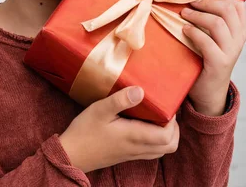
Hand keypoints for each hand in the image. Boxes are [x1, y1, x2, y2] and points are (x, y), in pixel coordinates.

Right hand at [59, 86, 178, 172]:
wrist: (71, 154)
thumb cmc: (84, 131)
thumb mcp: (100, 110)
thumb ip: (120, 100)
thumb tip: (141, 90)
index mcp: (134, 136)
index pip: (167, 136)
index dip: (173, 121)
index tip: (166, 105)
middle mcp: (137, 148)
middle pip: (170, 146)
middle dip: (174, 129)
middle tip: (166, 112)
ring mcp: (132, 154)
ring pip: (161, 151)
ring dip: (166, 136)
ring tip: (157, 118)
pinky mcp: (126, 156)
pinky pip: (150, 152)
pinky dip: (155, 141)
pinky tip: (143, 127)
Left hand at [180, 0, 245, 115]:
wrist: (209, 92)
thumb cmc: (206, 60)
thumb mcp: (213, 38)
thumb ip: (212, 21)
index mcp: (240, 31)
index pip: (238, 5)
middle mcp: (239, 40)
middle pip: (228, 10)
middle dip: (206, 3)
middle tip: (190, 3)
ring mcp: (231, 52)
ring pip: (218, 23)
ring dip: (197, 16)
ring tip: (184, 14)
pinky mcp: (219, 63)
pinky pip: (207, 42)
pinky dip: (194, 32)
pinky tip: (184, 30)